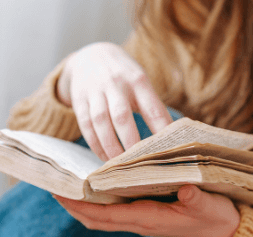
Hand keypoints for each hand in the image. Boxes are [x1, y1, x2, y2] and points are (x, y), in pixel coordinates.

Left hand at [54, 185, 240, 236]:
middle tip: (52, 186)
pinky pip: (114, 212)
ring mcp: (142, 221)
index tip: (61, 192)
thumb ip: (196, 198)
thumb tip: (185, 189)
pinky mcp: (146, 216)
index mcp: (149, 218)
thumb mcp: (210, 205)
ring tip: (65, 186)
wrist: (226, 232)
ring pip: (102, 217)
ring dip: (82, 205)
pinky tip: (92, 187)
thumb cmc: (217, 216)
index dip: (82, 205)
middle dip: (73, 205)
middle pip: (96, 218)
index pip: (107, 215)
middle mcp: (140, 222)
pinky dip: (98, 203)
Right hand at [57, 42, 172, 160]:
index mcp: (137, 80)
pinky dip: (95, 144)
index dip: (160, 129)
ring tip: (120, 165)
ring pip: (101, 122)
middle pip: (122, 116)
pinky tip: (104, 158)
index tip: (169, 149)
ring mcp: (95, 92)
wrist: (91, 55)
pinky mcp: (79, 100)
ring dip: (110, 146)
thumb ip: (153, 106)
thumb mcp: (141, 83)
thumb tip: (172, 136)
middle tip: (139, 163)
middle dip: (130, 141)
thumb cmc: (124, 76)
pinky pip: (86, 126)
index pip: (152, 107)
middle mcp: (116, 84)